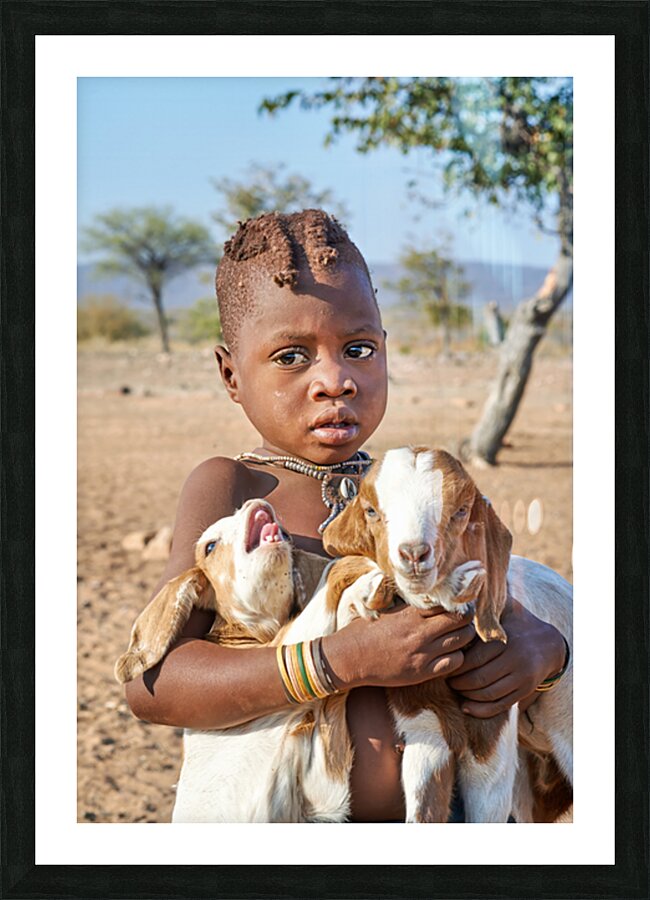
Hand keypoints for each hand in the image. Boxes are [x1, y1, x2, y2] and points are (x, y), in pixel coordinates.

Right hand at [324, 601, 476, 689]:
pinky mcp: (421, 672)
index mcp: (410, 613)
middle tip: (464, 620)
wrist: (350, 658)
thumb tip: (427, 594)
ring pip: (462, 641)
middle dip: (465, 619)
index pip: (447, 603)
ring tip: (459, 636)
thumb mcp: (386, 609)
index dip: (457, 603)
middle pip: (460, 620)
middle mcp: (419, 632)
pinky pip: (454, 663)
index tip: (458, 604)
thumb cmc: (365, 630)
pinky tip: (449, 654)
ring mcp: (422, 653)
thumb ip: (409, 604)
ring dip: (464, 637)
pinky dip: (457, 658)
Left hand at [447, 598, 566, 717]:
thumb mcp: (505, 609)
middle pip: (479, 677)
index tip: (448, 662)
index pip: (475, 658)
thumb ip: (485, 605)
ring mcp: (522, 678)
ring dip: (467, 695)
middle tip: (448, 679)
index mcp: (507, 640)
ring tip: (456, 689)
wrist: (549, 644)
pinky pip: (501, 705)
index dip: (458, 664)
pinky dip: (481, 710)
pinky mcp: (525, 691)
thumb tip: (461, 595)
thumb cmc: (517, 624)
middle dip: (459, 681)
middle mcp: (516, 660)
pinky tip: (466, 706)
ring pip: (489, 694)